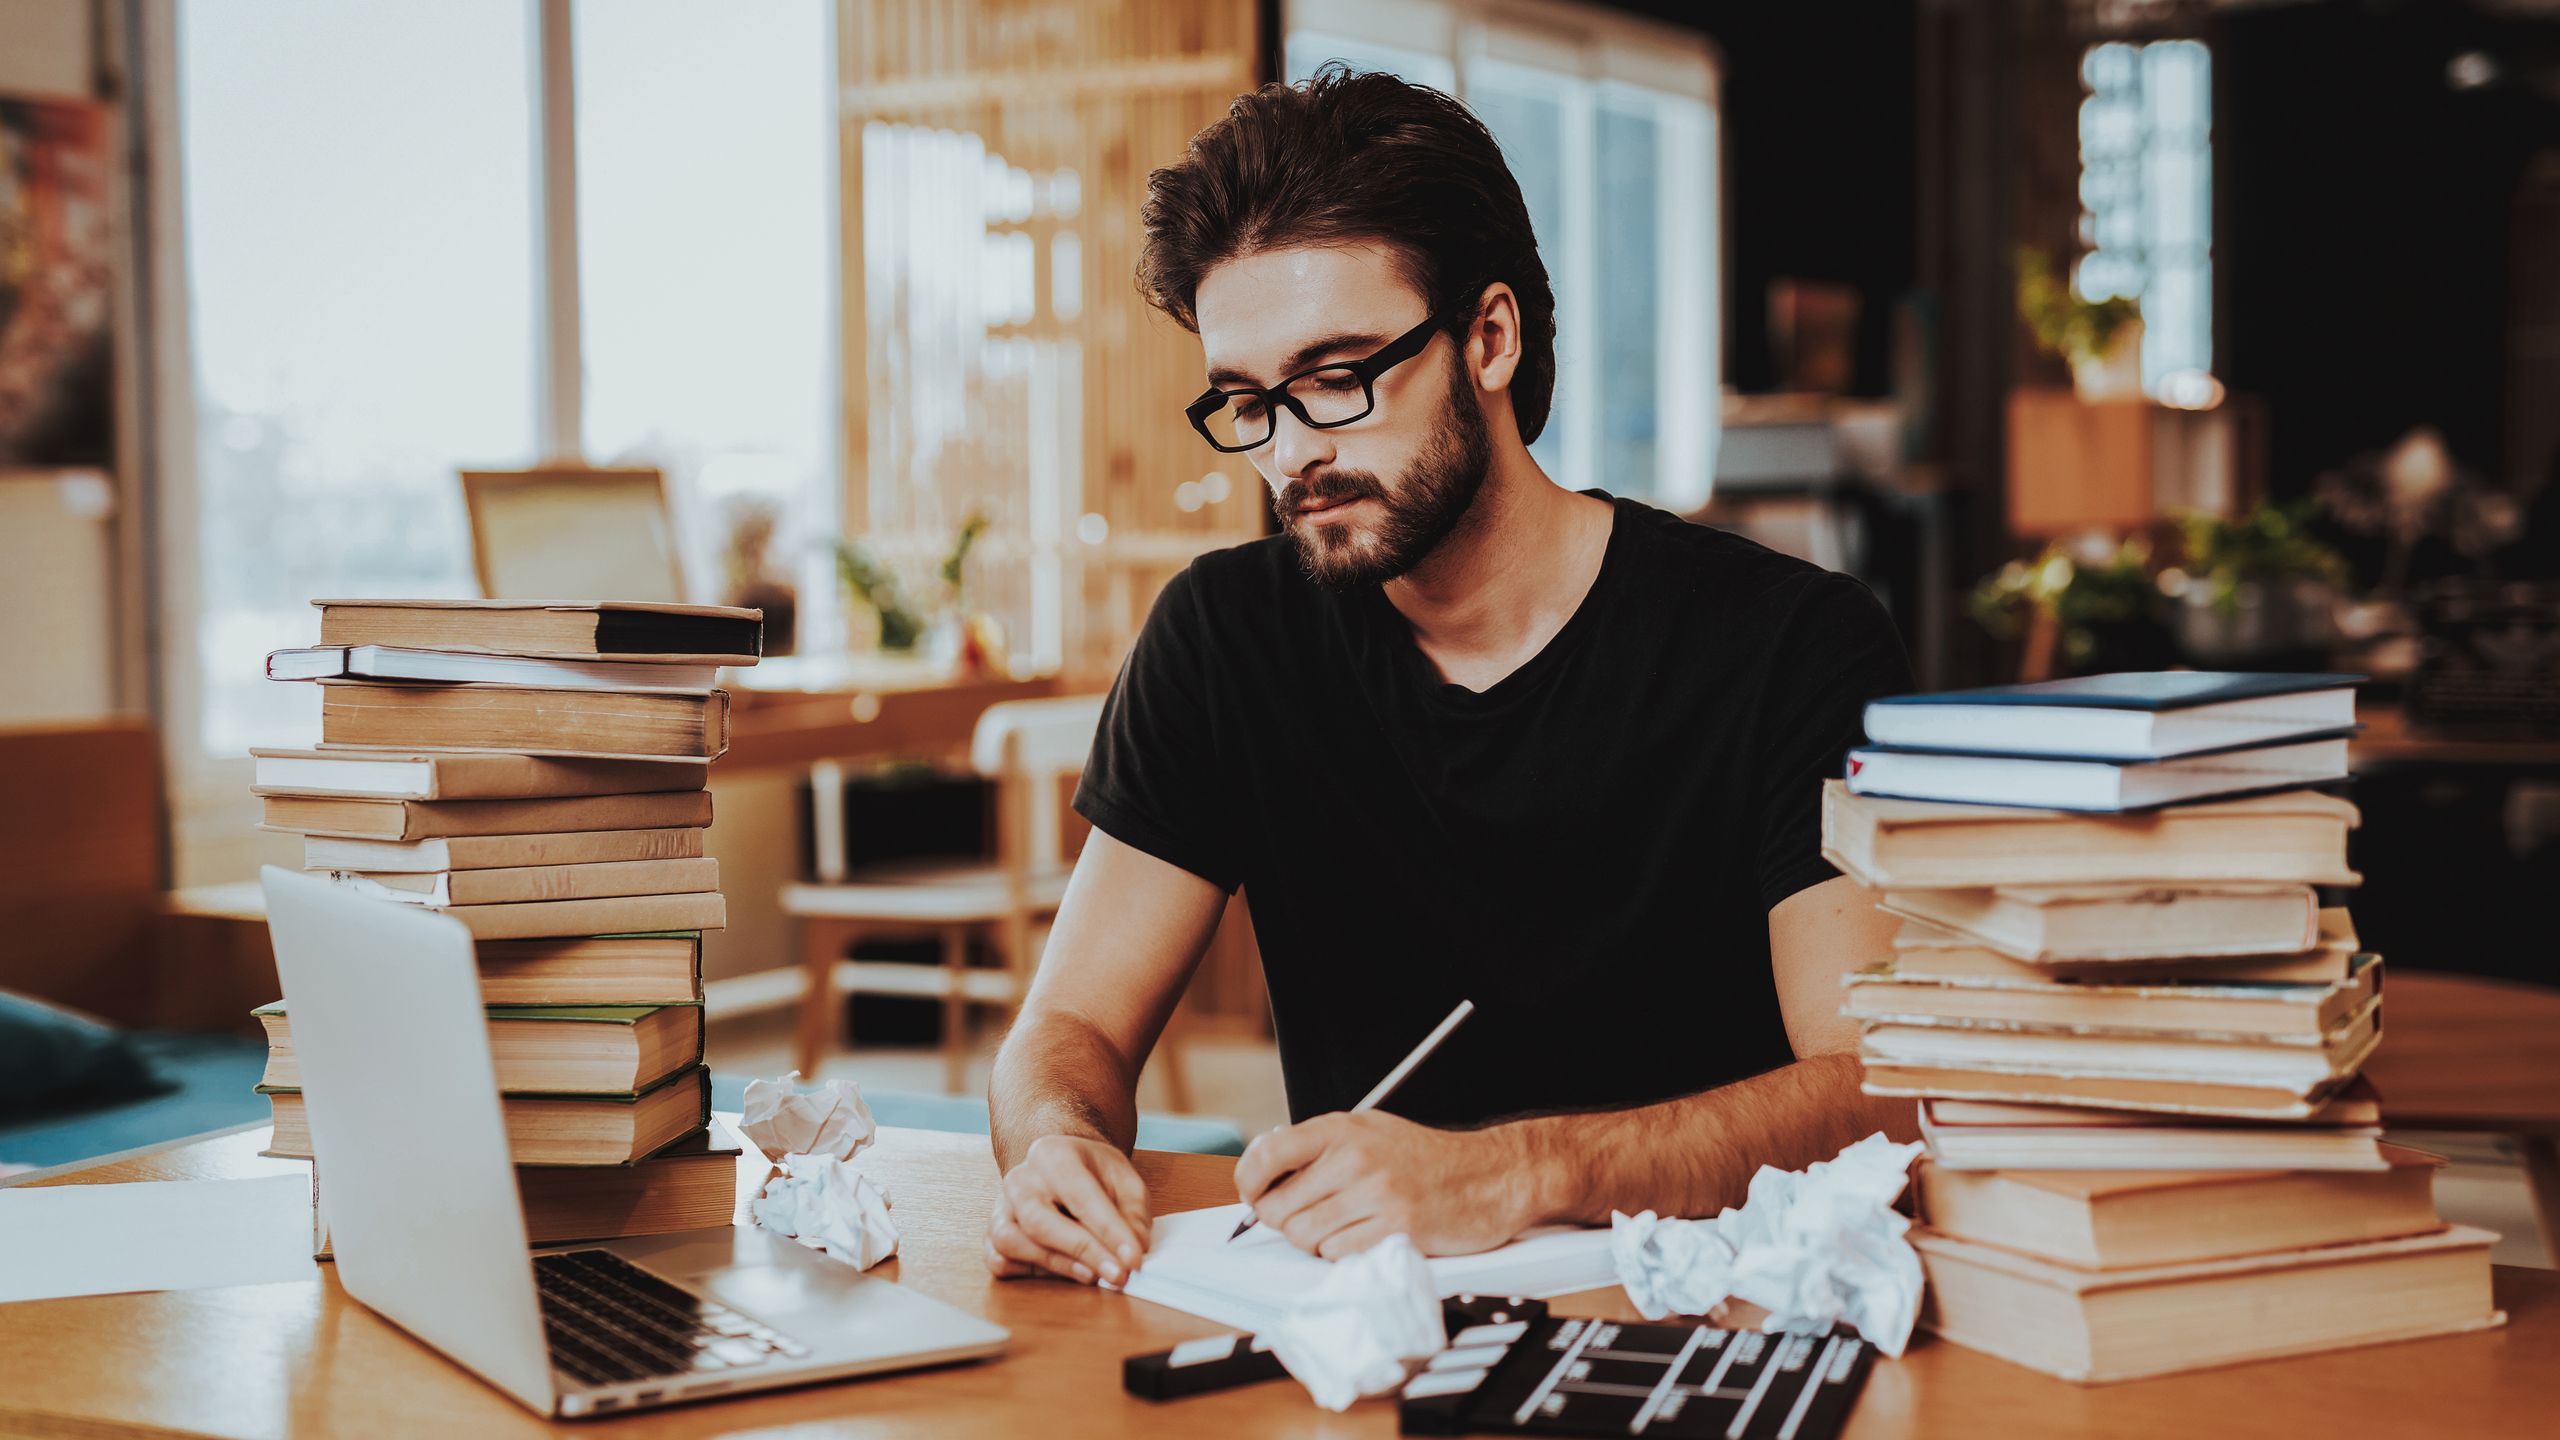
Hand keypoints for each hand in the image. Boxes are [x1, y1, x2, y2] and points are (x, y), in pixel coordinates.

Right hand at [985, 1134, 1151, 1284]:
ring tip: (1092, 1275)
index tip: (1134, 1259)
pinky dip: (1029, 1272)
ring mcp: (1001, 1207)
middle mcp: (1019, 1179)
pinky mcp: (992, 1233)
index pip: (1079, 1196)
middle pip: (1039, 1222)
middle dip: (1082, 1252)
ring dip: (1055, 1265)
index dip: (1109, 1232)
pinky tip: (1063, 1271)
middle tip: (1117, 1275)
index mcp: (1052, 1154)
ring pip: (1011, 1242)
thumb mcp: (1124, 1179)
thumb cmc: (1092, 1173)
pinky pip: (999, 1259)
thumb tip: (1135, 1248)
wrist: (1061, 1166)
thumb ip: (1133, 1213)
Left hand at [1234, 1111, 1540, 1259]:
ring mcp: (1376, 1196)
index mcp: (1342, 1129)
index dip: (1248, 1180)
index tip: (1252, 1194)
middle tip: (1308, 1217)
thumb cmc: (1426, 1158)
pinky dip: (1342, 1254)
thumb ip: (1319, 1145)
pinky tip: (1364, 1238)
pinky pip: (1337, 1255)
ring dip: (1315, 1241)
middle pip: (1279, 1208)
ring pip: (1304, 1237)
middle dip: (1285, 1221)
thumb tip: (1264, 1165)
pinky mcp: (1395, 1231)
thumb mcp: (1370, 1131)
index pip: (1268, 1153)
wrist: (1491, 1175)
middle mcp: (1355, 1159)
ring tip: (1342, 1227)